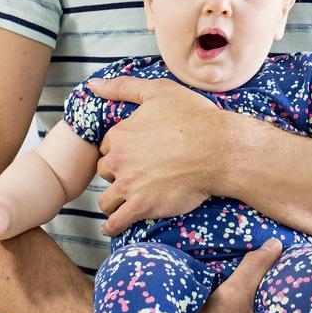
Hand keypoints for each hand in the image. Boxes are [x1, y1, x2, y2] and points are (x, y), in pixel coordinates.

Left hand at [89, 76, 224, 235]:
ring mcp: (128, 185)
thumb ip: (123, 87)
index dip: (119, 151)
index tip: (132, 155)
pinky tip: (114, 227)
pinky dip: (113, 226)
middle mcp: (118, 160)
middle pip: (105, 172)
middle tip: (134, 176)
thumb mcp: (158, 91)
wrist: (218, 149)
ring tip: (122, 203)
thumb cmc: (193, 118)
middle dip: (116, 174)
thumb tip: (93, 86)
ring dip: (112, 201)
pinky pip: (116, 222)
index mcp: (120, 134)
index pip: (107, 147)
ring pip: (106, 199)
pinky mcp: (141, 206)